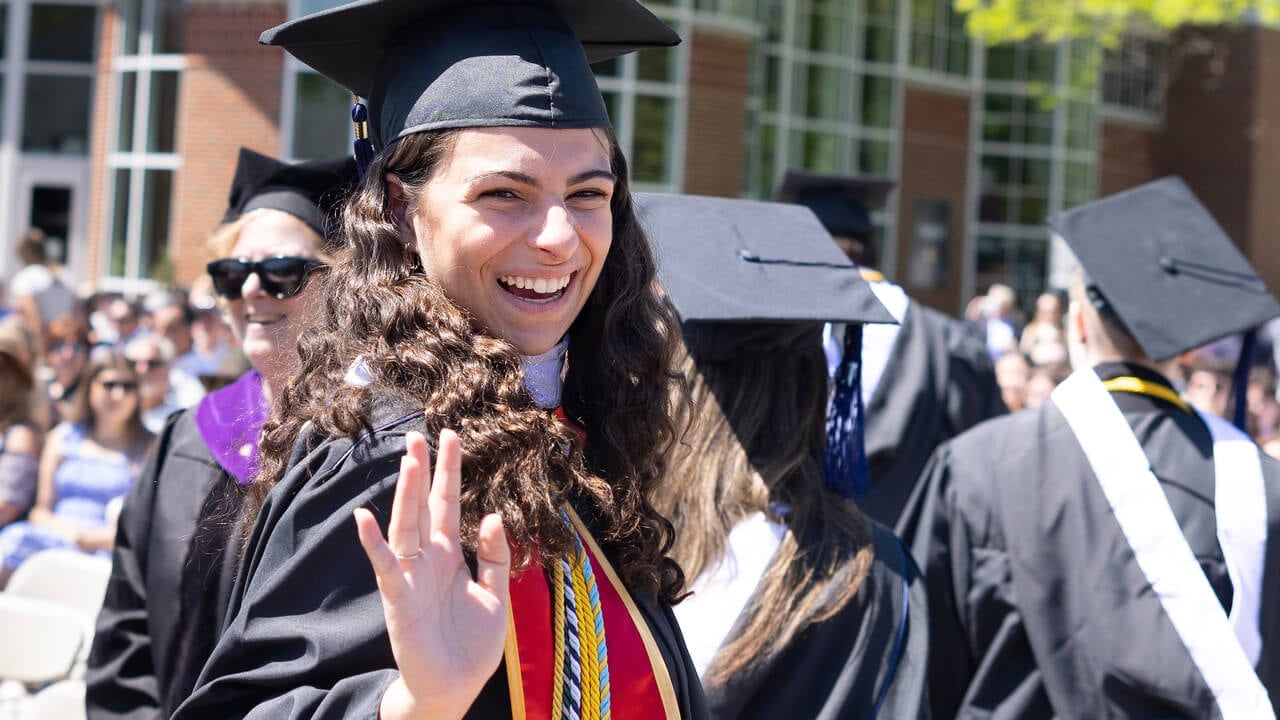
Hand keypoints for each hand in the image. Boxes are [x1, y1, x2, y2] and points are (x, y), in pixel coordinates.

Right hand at [354, 429, 510, 719]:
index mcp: (450, 554)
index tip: (451, 437)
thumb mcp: (495, 595)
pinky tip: (363, 516)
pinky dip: (373, 542)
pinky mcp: (399, 599)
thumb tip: (492, 514)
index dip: (450, 472)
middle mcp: (427, 558)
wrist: (454, 687)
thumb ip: (494, 556)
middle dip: (422, 471)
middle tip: (419, 434)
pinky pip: (385, 566)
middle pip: (423, 505)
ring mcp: (411, 576)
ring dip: (406, 494)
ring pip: (406, 525)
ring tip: (409, 460)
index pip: (449, 503)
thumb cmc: (472, 643)